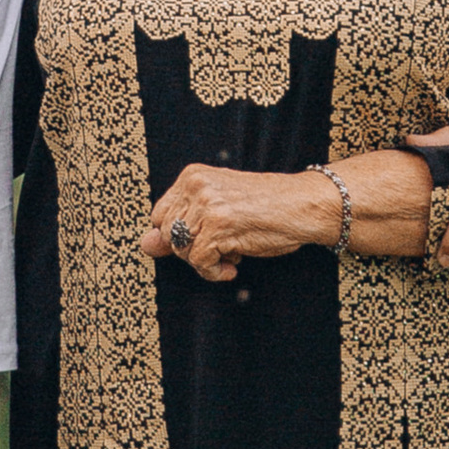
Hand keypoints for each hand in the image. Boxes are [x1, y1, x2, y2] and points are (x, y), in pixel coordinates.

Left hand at [141, 161, 336, 282]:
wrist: (303, 205)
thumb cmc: (266, 207)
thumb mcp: (218, 208)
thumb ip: (181, 224)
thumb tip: (144, 244)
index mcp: (193, 176)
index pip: (160, 215)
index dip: (179, 235)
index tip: (203, 238)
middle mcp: (196, 186)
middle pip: (167, 233)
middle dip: (190, 249)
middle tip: (218, 248)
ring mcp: (207, 204)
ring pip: (181, 249)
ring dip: (205, 261)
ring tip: (229, 254)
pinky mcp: (219, 225)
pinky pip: (199, 262)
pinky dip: (214, 272)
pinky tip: (233, 265)